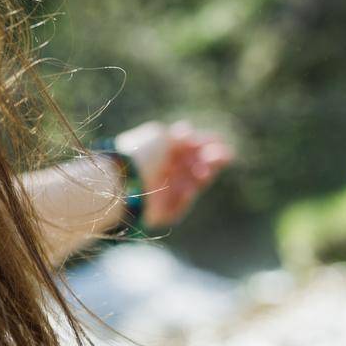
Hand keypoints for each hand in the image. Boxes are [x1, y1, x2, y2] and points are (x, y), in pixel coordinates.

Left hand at [112, 119, 236, 229]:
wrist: (121, 184)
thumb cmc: (140, 156)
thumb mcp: (159, 136)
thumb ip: (177, 136)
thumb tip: (188, 131)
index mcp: (160, 153)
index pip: (187, 148)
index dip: (205, 144)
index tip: (218, 140)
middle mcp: (162, 172)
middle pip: (194, 166)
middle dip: (211, 159)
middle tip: (223, 156)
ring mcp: (163, 193)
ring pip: (192, 185)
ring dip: (203, 176)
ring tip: (204, 172)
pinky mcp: (161, 213)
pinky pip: (179, 206)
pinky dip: (186, 197)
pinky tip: (186, 189)